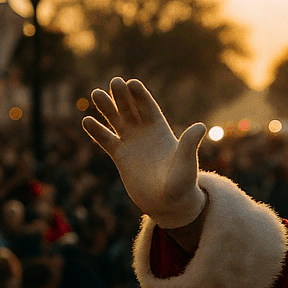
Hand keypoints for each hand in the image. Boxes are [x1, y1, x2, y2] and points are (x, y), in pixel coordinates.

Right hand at [83, 78, 207, 228]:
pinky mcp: (121, 156)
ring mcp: (132, 143)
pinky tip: (87, 121)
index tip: (132, 83)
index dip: (140, 95)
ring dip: (107, 107)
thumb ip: (189, 145)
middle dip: (123, 95)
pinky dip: (97, 131)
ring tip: (96, 94)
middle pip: (131, 108)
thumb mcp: (186, 164)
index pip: (149, 107)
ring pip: (116, 120)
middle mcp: (145, 132)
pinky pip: (107, 140)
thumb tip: (201, 126)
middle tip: (115, 81)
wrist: (169, 205)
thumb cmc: (182, 185)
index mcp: (161, 130)